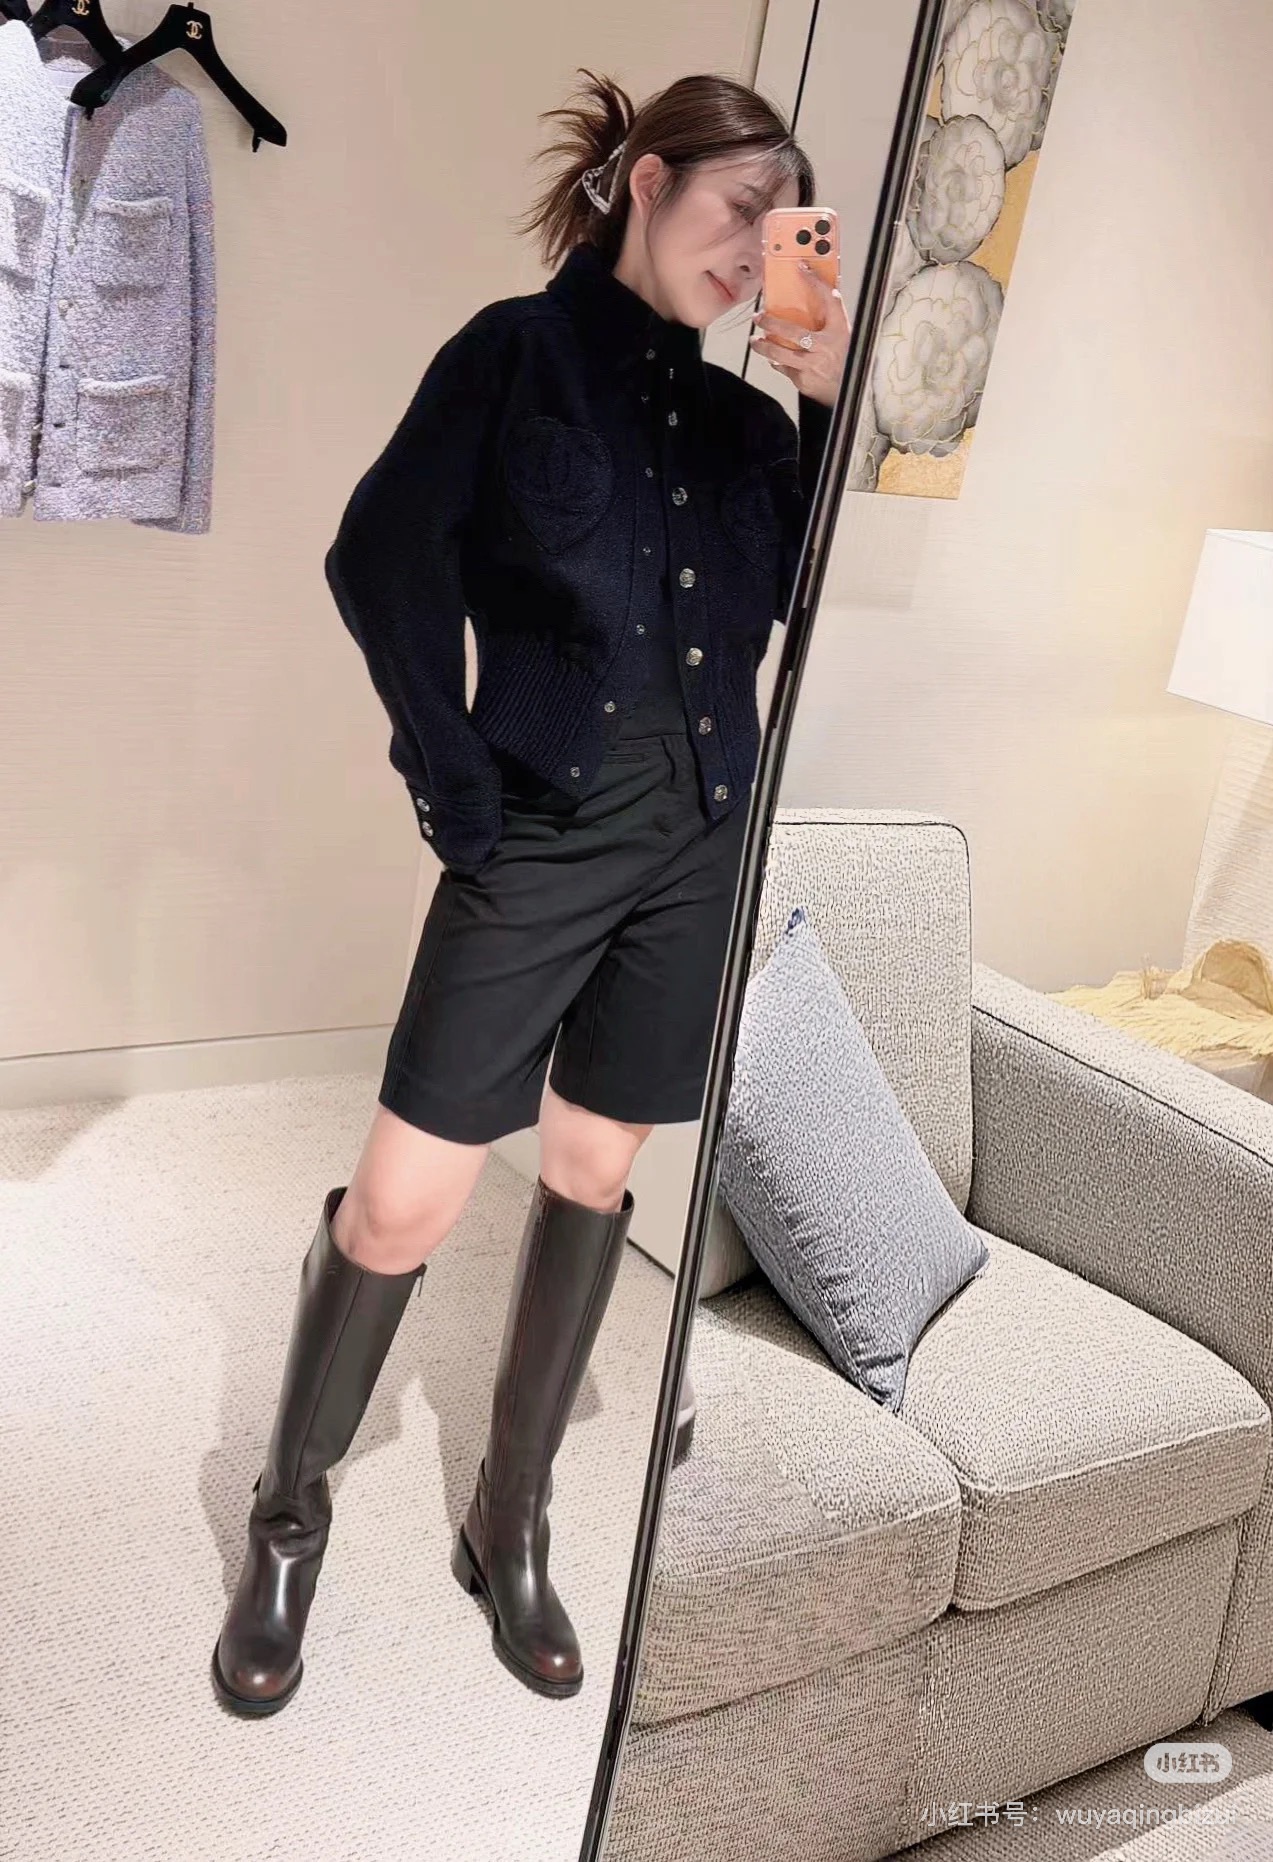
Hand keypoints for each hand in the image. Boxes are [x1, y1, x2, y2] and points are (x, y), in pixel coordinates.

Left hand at [748, 263, 849, 408]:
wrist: (849, 389)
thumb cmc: (845, 358)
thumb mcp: (843, 334)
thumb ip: (831, 315)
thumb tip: (821, 290)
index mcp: (839, 331)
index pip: (830, 300)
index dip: (816, 282)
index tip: (802, 267)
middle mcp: (825, 347)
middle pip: (793, 332)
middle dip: (772, 323)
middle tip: (759, 318)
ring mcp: (812, 365)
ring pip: (780, 354)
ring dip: (764, 346)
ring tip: (755, 341)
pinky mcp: (803, 380)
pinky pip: (784, 368)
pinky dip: (777, 362)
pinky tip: (774, 359)